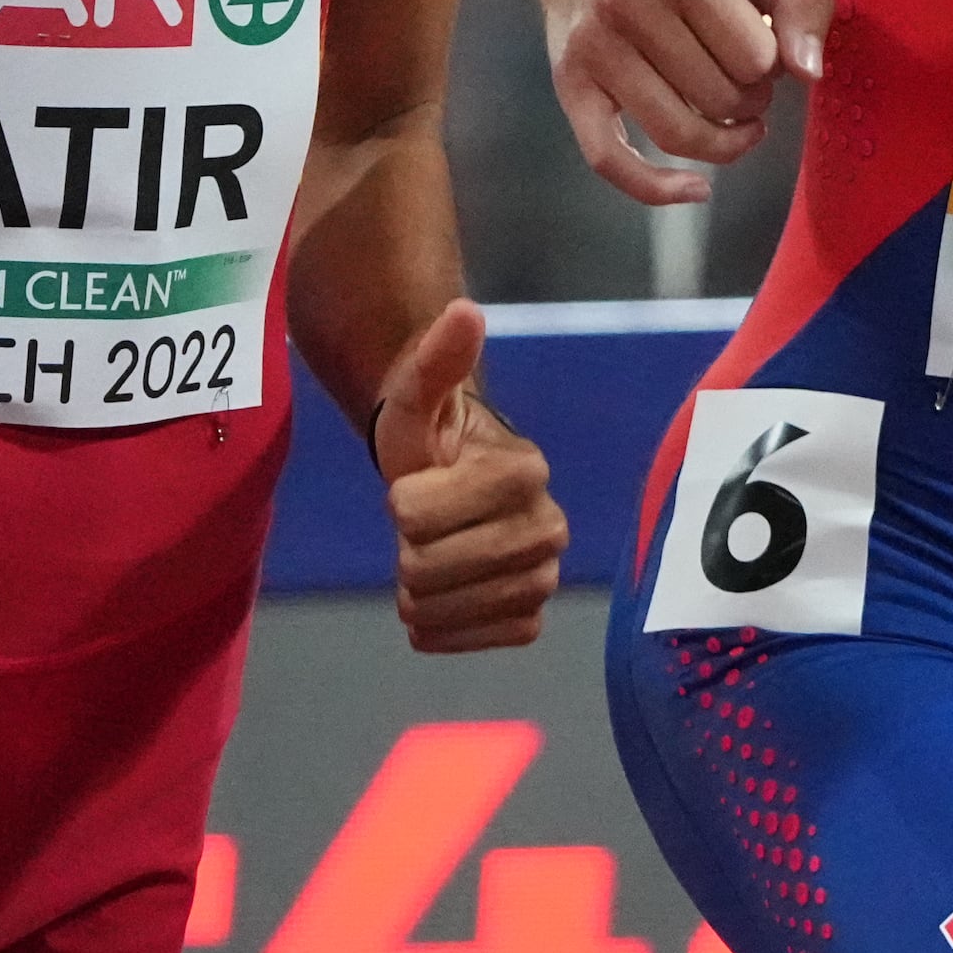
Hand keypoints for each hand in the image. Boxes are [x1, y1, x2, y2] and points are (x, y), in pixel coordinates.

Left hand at [375, 298, 565, 652]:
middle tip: (426, 524)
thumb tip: (463, 311)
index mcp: (524, 470)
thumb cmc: (429, 434)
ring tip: (435, 555)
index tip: (421, 483)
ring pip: (441, 611)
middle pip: (425, 569)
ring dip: (418, 590)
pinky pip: (466, 642)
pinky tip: (446, 595)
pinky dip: (439, 626)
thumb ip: (438, 357)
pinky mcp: (531, 618)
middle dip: (407, 549)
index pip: (415, 517)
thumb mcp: (418, 393)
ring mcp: (544, 576)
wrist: (449, 481)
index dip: (402, 503)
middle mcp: (550, 526)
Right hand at [547, 0, 830, 208]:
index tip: (763, 51)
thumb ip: (805, 5)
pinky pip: (609, 160)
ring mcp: (593, 47)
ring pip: (677, 134)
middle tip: (743, 79)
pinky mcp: (569, 85)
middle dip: (749, 101)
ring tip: (733, 120)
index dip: (774, 67)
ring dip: (721, 142)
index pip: (757, 59)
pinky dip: (656, 189)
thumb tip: (810, 74)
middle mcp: (627, 3)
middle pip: (720, 100)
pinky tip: (696, 189)